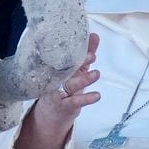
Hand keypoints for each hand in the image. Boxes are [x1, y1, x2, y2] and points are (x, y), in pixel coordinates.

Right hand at [13, 32, 99, 148]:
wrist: (51, 113)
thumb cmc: (64, 86)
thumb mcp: (75, 70)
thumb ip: (85, 54)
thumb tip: (95, 36)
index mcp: (58, 66)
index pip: (66, 55)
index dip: (77, 47)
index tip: (86, 38)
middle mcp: (57, 78)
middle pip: (68, 68)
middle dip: (80, 61)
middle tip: (91, 55)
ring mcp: (60, 92)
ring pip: (71, 85)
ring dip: (84, 79)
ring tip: (96, 74)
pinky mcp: (66, 105)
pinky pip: (76, 102)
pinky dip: (86, 99)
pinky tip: (96, 96)